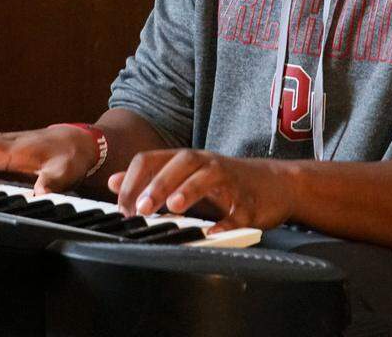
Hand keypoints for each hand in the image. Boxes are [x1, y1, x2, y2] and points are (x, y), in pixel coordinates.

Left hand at [107, 149, 296, 232]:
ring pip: (208, 177)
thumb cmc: (225, 181)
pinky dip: (226, 222)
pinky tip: (213, 233)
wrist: (276, 183)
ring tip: (173, 208)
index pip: (152, 159)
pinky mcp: (250, 201)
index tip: (121, 205)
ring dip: (189, 190)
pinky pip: (238, 209)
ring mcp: (230, 180)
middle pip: (180, 163)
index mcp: (186, 159)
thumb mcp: (184, 175)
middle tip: (140, 207)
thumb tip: (114, 182)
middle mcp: (206, 163)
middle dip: (158, 184)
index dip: (133, 179)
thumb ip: (150, 178)